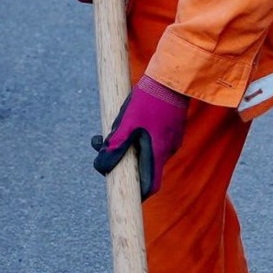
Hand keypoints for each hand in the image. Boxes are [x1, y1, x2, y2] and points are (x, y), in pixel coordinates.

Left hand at [92, 75, 189, 196]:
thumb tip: (102, 167)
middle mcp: (168, 149)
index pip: (149, 186)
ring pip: (146, 150)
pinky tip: (127, 119)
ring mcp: (172, 137)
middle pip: (144, 167)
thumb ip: (115, 146)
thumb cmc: (149, 99)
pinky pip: (153, 138)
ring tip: (108, 128)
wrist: (172, 76)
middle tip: (100, 144)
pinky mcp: (171, 127)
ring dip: (127, 145)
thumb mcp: (127, 123)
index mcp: (158, 152)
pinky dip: (138, 135)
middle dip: (121, 161)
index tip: (123, 195)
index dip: (137, 195)